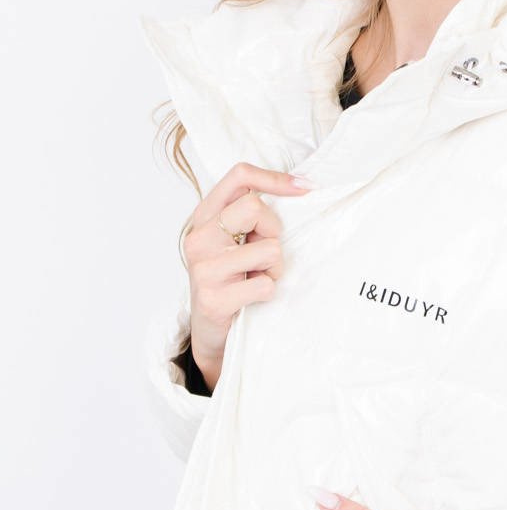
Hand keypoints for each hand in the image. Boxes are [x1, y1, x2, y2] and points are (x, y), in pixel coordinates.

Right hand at [181, 163, 314, 389]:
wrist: (211, 332)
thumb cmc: (231, 280)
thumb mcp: (233, 240)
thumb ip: (250, 217)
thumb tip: (299, 189)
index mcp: (204, 217)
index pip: (239, 177)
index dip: (274, 178)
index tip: (303, 187)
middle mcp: (199, 238)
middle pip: (254, 207)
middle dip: (273, 229)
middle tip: (266, 252)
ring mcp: (204, 268)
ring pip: (269, 248)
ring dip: (274, 268)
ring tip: (257, 278)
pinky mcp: (214, 298)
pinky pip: (265, 284)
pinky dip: (268, 291)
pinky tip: (253, 298)